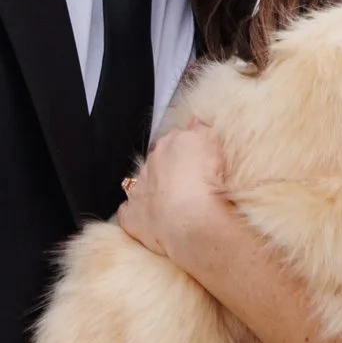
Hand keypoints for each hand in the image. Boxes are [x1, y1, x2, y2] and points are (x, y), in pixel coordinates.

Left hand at [114, 117, 236, 265]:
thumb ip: (202, 130)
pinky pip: (129, 212)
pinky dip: (137, 214)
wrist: (191, 219)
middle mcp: (149, 164)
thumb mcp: (212, 143)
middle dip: (168, 170)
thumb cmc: (207, 179)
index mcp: (169, 145)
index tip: (197, 162)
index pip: (175, 140)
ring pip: (142, 184)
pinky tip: (150, 220)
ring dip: (154, 191)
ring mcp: (138, 190)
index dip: (186, 152)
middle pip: (158, 161)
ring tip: (173, 205)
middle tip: (188, 184)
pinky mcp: (131, 216)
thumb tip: (194, 122)